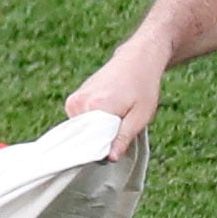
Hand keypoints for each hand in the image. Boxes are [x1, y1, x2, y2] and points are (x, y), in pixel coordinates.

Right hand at [63, 40, 169, 162]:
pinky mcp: (73, 100)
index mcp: (95, 107)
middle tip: (122, 126)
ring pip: (82, 131)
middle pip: (86, 138)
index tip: (118, 146)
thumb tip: (108, 158)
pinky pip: (80, 122)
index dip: (106, 150)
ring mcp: (73, 100)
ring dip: (98, 131)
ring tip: (116, 115)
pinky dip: (93, 123)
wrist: (138, 58)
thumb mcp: (141, 116)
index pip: (92, 144)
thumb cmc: (144, 87)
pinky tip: (108, 111)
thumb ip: (123, 137)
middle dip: (102, 140)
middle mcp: (79, 103)